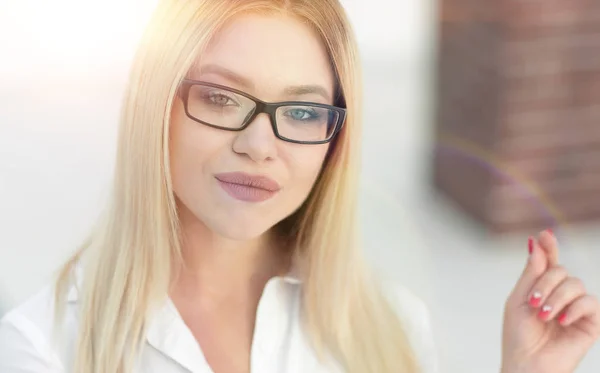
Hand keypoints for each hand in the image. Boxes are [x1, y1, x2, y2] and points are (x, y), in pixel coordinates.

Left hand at [501, 230, 599, 372]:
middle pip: (560, 270)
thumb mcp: (519, 299)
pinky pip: (590, 303)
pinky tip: (560, 321)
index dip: (548, 246)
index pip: (548, 261)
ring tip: (543, 315)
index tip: (545, 234)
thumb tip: (536, 243)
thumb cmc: (519, 335)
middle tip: (534, 303)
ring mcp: (576, 307)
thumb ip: (531, 273)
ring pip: (575, 284)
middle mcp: (560, 294)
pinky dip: (574, 308)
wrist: (527, 364)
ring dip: (556, 297)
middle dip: (545, 284)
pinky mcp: (590, 323)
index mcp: (541, 286)